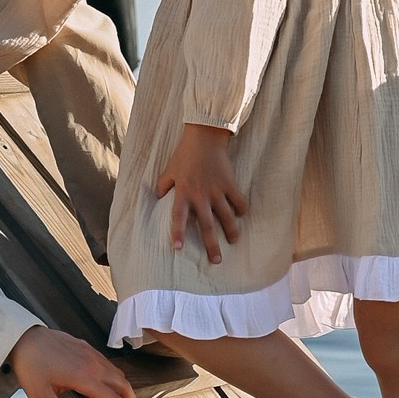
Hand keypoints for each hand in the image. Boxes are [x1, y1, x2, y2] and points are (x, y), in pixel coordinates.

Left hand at [7, 326, 145, 397]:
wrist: (23, 338)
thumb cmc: (30, 368)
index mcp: (84, 378)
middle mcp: (92, 364)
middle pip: (123, 386)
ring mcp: (90, 353)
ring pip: (117, 373)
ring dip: (126, 390)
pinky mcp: (86, 347)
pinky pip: (108, 364)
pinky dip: (116, 377)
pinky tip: (110, 384)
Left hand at [155, 124, 245, 259]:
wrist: (205, 137)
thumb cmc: (184, 154)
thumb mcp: (169, 170)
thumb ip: (163, 185)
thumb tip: (157, 196)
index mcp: (183, 193)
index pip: (178, 217)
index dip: (178, 233)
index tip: (177, 248)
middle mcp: (200, 195)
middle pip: (206, 225)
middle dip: (211, 245)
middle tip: (216, 261)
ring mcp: (217, 191)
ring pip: (226, 217)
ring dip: (231, 231)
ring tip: (233, 241)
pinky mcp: (230, 184)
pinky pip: (238, 201)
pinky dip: (241, 210)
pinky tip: (240, 215)